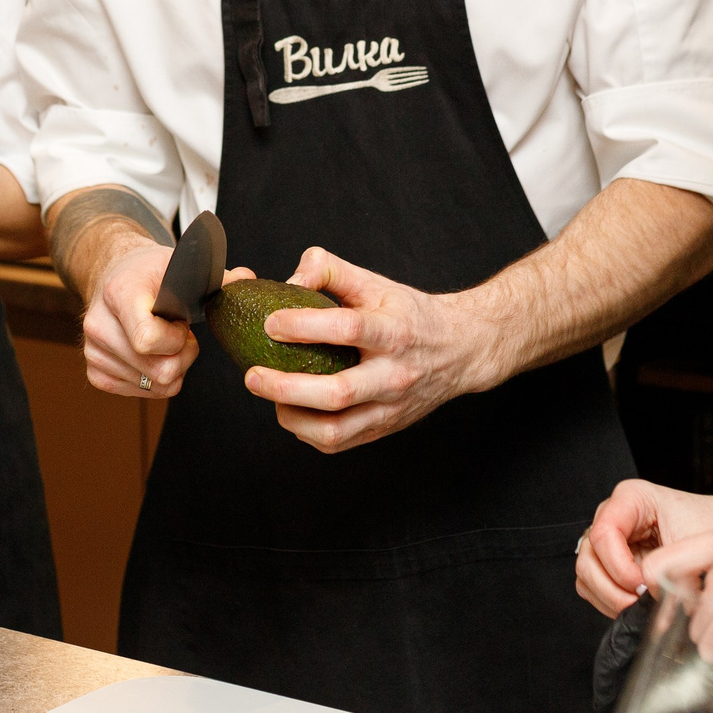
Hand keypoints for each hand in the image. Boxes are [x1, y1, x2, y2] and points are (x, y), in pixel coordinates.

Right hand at [80, 239, 205, 398]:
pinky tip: (153, 355)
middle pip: (158, 370)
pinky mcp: (95, 372)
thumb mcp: (181, 266)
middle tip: (181, 335)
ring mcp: (93, 351)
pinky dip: (156, 380)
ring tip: (165, 342)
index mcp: (119, 293)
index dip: (176, 339)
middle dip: (182, 357)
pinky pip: (141, 393)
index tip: (180, 323)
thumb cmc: (152, 272)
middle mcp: (98, 324)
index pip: (147, 340)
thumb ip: (216, 277)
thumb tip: (246, 276)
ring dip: (172, 369)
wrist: (113, 277)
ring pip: (153, 386)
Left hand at [239, 246, 498, 452]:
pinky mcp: (382, 429)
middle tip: (252, 375)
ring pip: (335, 430)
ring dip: (292, 417)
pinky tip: (292, 410)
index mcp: (393, 331)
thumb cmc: (411, 315)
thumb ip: (329, 269)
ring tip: (270, 395)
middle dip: (286, 387)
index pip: (348, 329)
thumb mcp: (376, 282)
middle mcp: (393, 374)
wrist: (460, 350)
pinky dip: (306, 431)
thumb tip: (289, 281)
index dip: (304, 326)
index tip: (271, 323)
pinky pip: (338, 442)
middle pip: (338, 392)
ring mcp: (389, 408)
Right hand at [577, 478, 712, 614]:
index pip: (603, 534)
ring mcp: (610, 539)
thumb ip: (671, 570)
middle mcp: (614, 515)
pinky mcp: (612, 561)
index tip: (644, 586)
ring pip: (586, 573)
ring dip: (610, 598)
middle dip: (612, 587)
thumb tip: (649, 601)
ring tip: (640, 607)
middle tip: (640, 603)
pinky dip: (609, 602)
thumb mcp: (699, 543)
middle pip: (589, 556)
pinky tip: (636, 606)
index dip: (619, 567)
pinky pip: (593, 585)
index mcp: (631, 498)